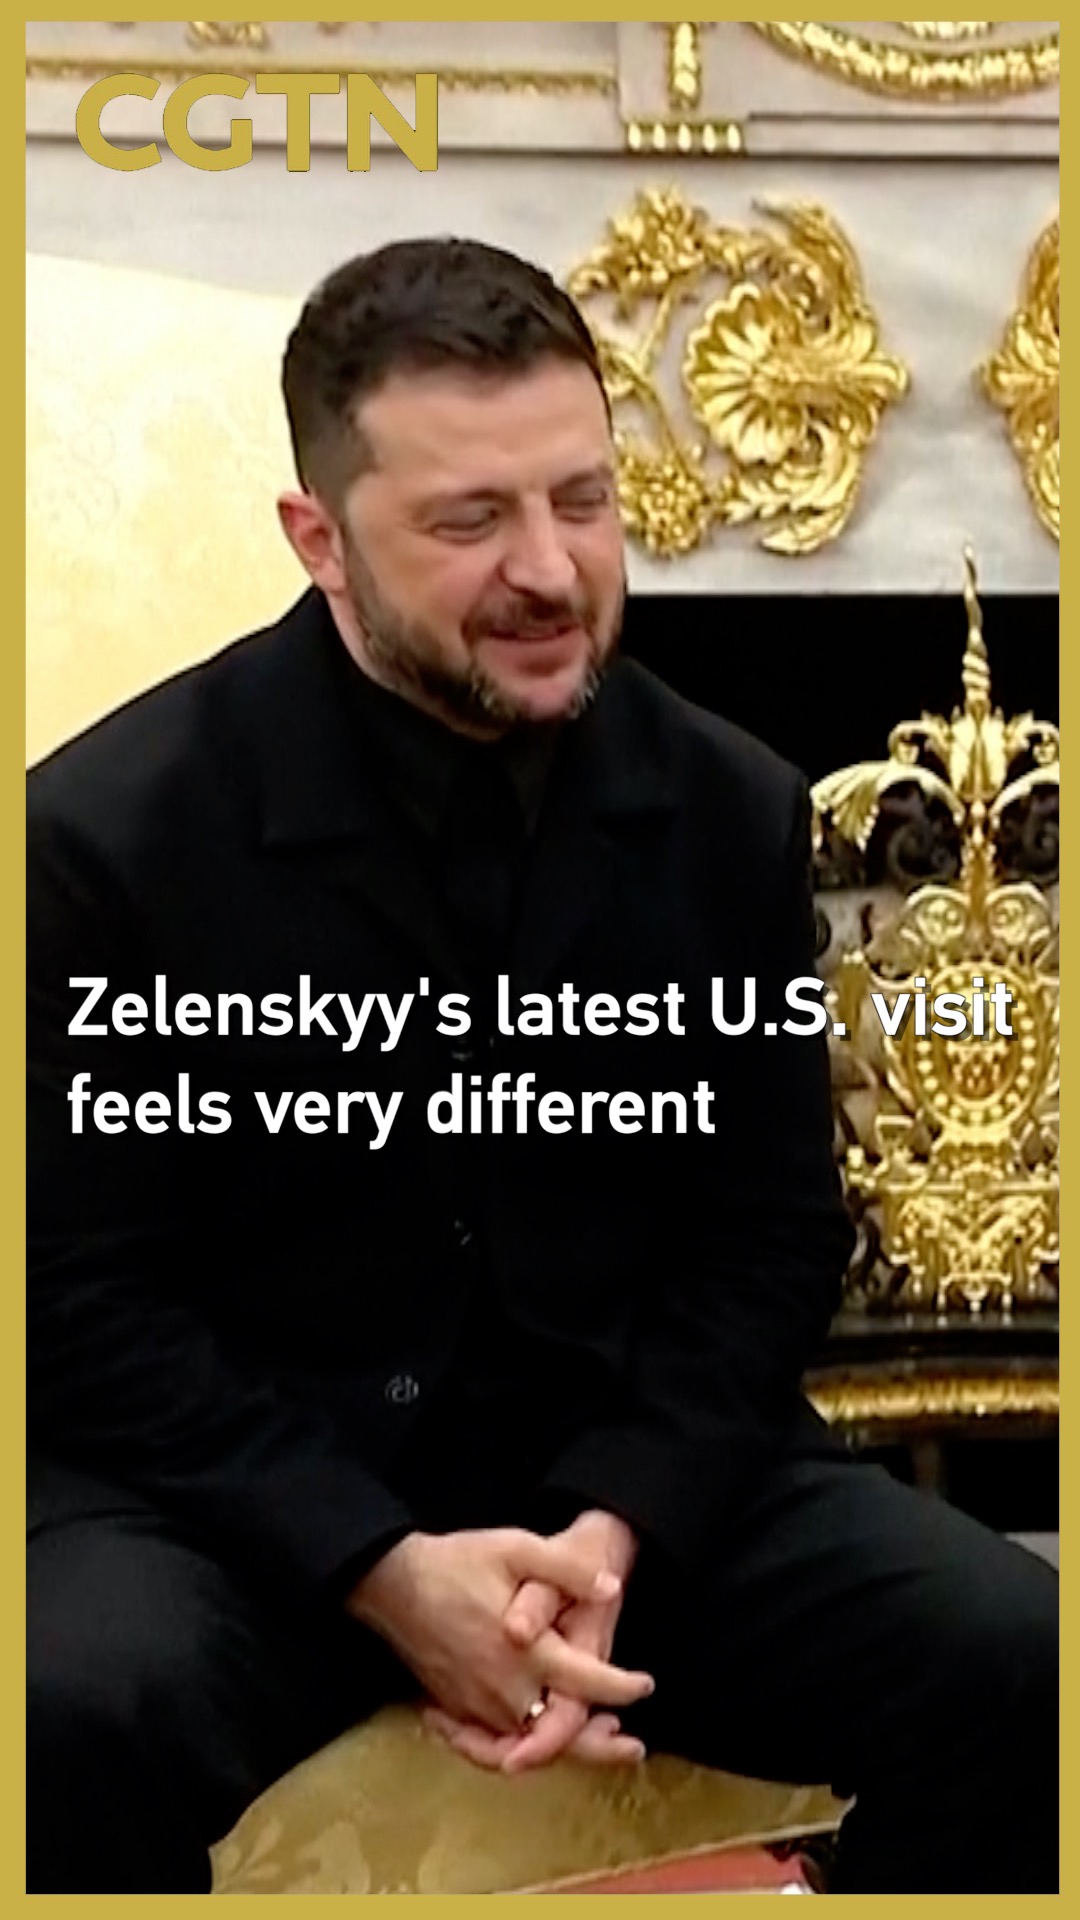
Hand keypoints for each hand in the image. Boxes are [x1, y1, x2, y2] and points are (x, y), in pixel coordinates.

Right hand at [424, 1511, 644, 1773]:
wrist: (393, 1582)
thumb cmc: (457, 1562)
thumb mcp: (515, 1548)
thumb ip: (566, 1570)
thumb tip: (611, 1589)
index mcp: (526, 1653)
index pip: (586, 1683)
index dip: (621, 1687)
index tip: (645, 1685)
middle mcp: (504, 1690)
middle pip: (560, 1735)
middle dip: (599, 1745)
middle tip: (632, 1747)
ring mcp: (476, 1705)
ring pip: (528, 1745)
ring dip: (562, 1747)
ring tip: (595, 1740)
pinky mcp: (456, 1709)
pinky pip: (492, 1745)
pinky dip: (517, 1751)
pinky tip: (532, 1742)